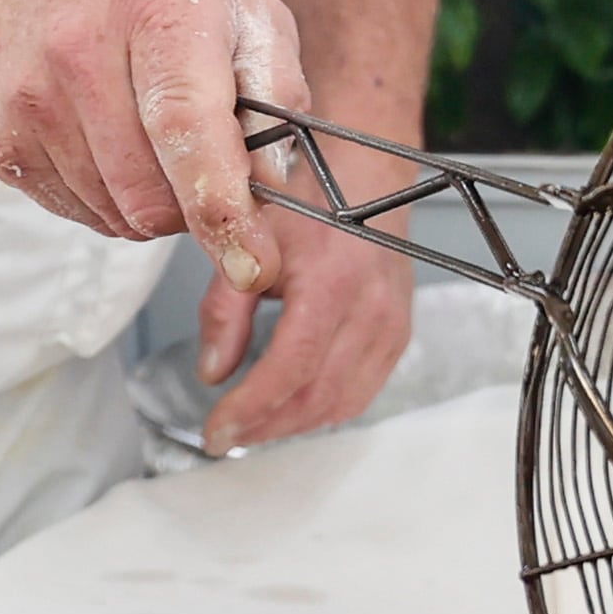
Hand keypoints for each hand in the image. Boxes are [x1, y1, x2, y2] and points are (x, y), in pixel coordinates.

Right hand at [0, 0, 307, 294]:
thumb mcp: (244, 8)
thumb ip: (277, 95)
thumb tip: (274, 189)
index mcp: (157, 8)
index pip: (188, 128)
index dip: (223, 209)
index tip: (254, 265)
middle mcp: (78, 49)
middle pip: (150, 192)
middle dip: (195, 203)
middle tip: (201, 155)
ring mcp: (26, 95)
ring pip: (114, 213)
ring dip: (149, 201)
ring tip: (146, 130)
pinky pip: (73, 211)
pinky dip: (107, 196)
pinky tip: (106, 137)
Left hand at [193, 150, 415, 453]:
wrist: (367, 177)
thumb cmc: (310, 199)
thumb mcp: (251, 245)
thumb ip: (226, 310)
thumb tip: (213, 372)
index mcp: (332, 283)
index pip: (291, 369)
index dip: (251, 410)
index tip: (215, 432)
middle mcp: (372, 309)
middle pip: (318, 397)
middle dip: (266, 427)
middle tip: (225, 436)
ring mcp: (393, 324)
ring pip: (344, 402)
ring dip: (295, 424)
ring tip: (254, 426)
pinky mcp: (400, 333)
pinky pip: (365, 390)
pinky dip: (326, 408)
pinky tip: (294, 406)